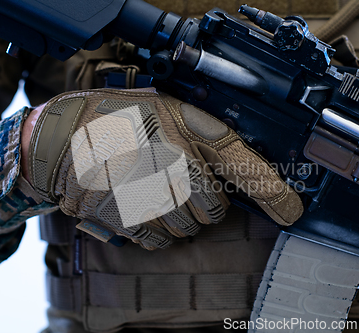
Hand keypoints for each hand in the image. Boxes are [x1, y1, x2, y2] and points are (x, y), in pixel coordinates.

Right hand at [25, 88, 302, 248]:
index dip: (274, 193)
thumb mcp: (170, 109)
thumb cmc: (122, 119)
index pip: (243, 166)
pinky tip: (139, 205)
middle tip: (178, 180)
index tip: (292, 211)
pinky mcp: (124, 220)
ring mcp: (146, 197)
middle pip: (213, 210)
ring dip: (177, 216)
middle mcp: (170, 167)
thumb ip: (209, 135)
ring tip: (151, 189)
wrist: (66, 136)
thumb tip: (249, 170)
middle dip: (203, 202)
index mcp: (186, 133)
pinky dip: (155, 229)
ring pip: (185, 229)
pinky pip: (158, 241)